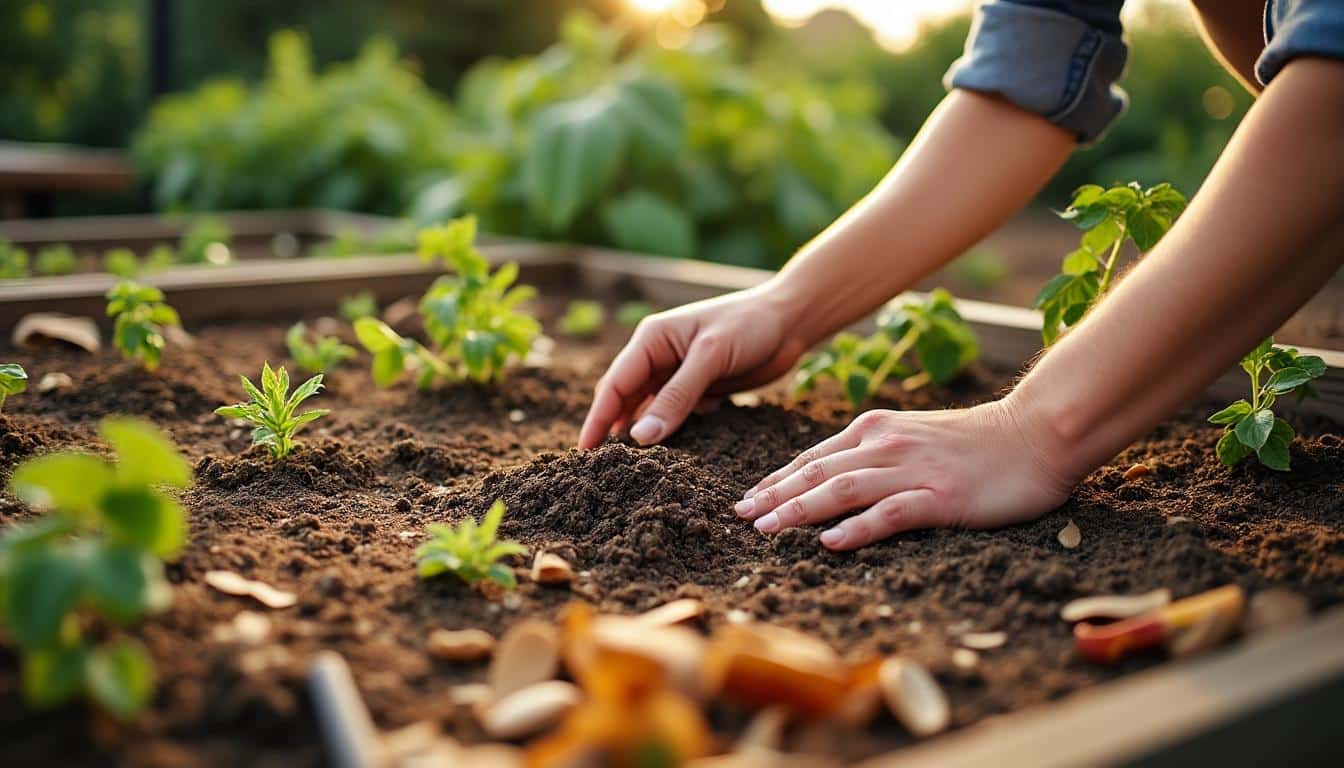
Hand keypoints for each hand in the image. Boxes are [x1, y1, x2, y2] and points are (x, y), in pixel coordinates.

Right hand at [578, 284, 812, 448]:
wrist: (792, 321)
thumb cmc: (750, 326)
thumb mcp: (711, 358)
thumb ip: (676, 397)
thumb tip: (639, 437)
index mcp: (651, 339)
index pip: (615, 384)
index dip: (597, 419)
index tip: (584, 452)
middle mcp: (659, 356)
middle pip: (626, 399)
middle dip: (613, 430)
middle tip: (600, 468)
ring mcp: (679, 374)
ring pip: (652, 411)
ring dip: (646, 435)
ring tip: (633, 469)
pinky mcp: (700, 388)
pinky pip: (678, 416)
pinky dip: (676, 432)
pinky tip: (678, 452)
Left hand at [735, 400, 1076, 549]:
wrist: (1037, 432)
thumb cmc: (978, 442)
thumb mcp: (915, 436)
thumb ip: (875, 453)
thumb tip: (834, 478)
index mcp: (876, 430)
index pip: (813, 458)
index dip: (776, 479)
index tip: (747, 499)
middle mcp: (885, 446)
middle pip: (816, 473)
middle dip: (773, 495)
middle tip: (739, 517)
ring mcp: (911, 471)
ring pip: (842, 490)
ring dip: (799, 510)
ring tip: (766, 529)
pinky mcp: (939, 497)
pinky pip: (889, 514)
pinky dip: (857, 528)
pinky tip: (830, 543)